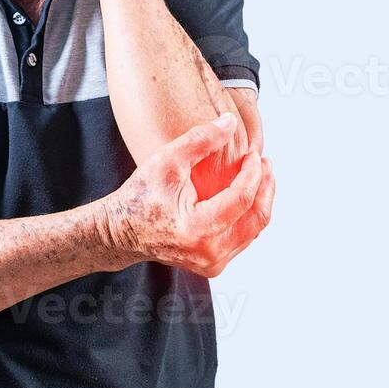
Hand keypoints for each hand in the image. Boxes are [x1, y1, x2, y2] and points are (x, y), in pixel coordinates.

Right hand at [105, 112, 274, 277]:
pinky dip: (248, 216)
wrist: (122, 231)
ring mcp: (212, 263)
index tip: (254, 155)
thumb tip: (230, 122)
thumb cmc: (140, 196)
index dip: (253, 174)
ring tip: (259, 176)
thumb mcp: (166, 161)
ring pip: (253, 231)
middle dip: (266, 188)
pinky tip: (246, 195)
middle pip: (256, 219)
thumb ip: (200, 139)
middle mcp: (209, 253)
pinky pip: (242, 239)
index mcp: (197, 230)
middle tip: (264, 164)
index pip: (241, 199)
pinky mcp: (213, 265)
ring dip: (260, 201)